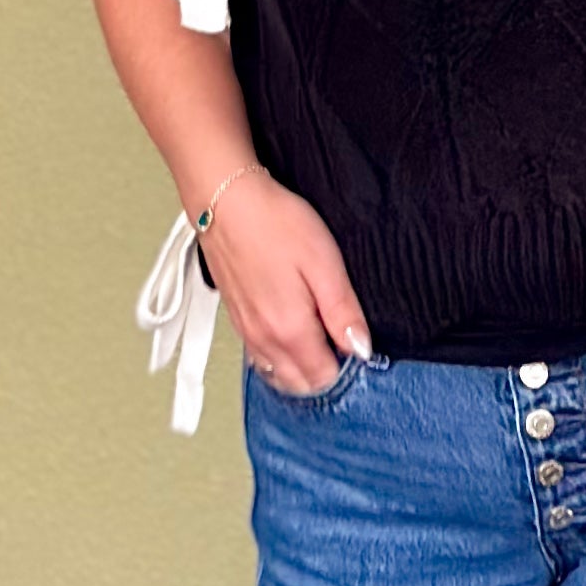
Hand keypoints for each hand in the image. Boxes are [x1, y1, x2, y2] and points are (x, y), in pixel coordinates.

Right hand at [195, 170, 372, 390]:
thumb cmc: (275, 224)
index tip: (354, 339)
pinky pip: (260, 358)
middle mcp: (264, 340)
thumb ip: (343, 313)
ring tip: (317, 334)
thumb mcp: (325, 264)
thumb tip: (361, 349)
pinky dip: (279, 357)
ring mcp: (246, 332)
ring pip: (278, 374)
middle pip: (300, 384)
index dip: (346, 364)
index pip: (324, 377)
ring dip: (301, 367)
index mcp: (290, 330)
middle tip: (338, 337)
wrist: (224, 201)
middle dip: (324, 372)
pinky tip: (290, 332)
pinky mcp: (235, 320)